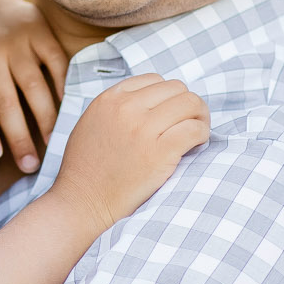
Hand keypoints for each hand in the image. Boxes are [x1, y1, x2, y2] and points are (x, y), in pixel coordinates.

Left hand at [0, 0, 67, 174]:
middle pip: (6, 101)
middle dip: (19, 137)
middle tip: (32, 165)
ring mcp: (16, 41)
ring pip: (34, 86)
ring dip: (46, 119)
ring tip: (54, 144)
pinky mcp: (39, 30)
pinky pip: (55, 63)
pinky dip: (63, 86)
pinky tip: (69, 109)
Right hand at [48, 74, 209, 233]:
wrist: (82, 203)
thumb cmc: (86, 170)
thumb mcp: (92, 123)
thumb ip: (117, 107)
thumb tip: (152, 101)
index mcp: (109, 99)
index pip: (155, 80)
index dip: (168, 97)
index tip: (170, 115)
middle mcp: (126, 108)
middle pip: (177, 89)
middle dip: (187, 105)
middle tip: (189, 124)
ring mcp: (143, 129)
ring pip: (191, 103)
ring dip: (199, 118)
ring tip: (195, 134)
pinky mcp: (160, 152)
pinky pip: (195, 130)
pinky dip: (202, 135)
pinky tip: (195, 146)